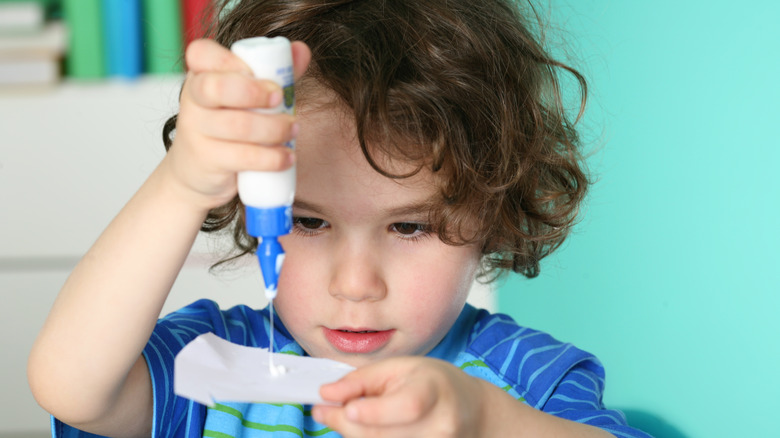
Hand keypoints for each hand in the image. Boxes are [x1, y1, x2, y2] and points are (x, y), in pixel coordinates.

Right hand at [162, 38, 311, 209]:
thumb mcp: (247, 95)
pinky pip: (243, 157)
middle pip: (217, 88)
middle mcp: (193, 100)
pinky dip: (272, 158)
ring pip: (237, 125)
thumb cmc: (228, 125)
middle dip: (255, 92)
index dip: (231, 60)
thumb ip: (274, 71)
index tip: (261, 74)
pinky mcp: (206, 160)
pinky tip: (287, 157)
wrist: (198, 171)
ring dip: (274, 128)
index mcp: (201, 74)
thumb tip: (302, 50)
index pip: (201, 53)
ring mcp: (195, 131)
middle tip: (281, 100)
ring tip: (292, 130)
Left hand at [312, 357, 485, 437]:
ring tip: (354, 416)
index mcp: (434, 391)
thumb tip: (326, 394)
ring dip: (357, 435)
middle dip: (346, 424)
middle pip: (383, 435)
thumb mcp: (400, 367)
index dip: (374, 411)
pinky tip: (373, 430)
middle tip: (324, 411)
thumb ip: (361, 380)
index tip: (345, 408)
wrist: (473, 413)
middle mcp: (440, 426)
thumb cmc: (433, 384)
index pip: (407, 406)